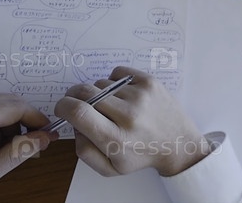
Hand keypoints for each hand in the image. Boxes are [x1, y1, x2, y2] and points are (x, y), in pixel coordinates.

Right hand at [55, 66, 209, 176]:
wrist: (179, 144)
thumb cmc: (142, 155)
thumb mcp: (110, 167)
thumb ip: (84, 151)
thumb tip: (75, 126)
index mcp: (116, 139)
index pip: (79, 112)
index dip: (63, 106)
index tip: (62, 107)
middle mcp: (129, 115)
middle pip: (86, 92)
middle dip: (75, 96)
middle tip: (79, 102)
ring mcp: (141, 95)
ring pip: (101, 83)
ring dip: (100, 93)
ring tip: (114, 107)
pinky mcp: (150, 82)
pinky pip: (117, 72)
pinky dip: (114, 81)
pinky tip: (123, 95)